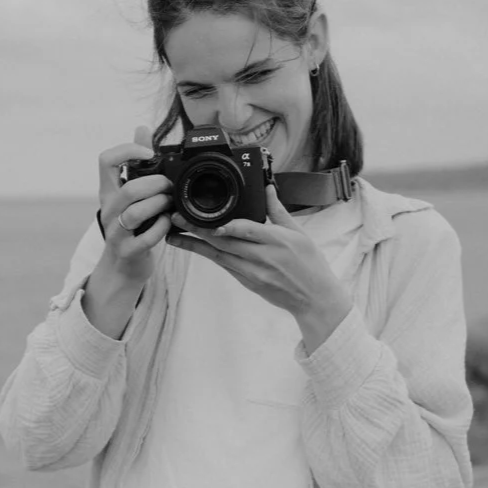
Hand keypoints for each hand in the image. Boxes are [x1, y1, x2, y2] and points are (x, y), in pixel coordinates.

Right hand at [96, 126, 173, 289]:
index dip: (128, 151)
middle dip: (157, 184)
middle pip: (129, 189)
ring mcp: (117, 232)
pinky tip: (168, 224)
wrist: (122, 267)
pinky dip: (163, 228)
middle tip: (170, 187)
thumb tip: (141, 128)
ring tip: (170, 204)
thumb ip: (137, 163)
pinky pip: (147, 237)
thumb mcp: (130, 194)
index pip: (105, 160)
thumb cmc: (131, 225)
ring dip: (160, 205)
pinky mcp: (128, 251)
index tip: (149, 156)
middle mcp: (110, 210)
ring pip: (136, 213)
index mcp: (109, 191)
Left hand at [166, 183, 352, 348]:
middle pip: (224, 242)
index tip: (210, 219)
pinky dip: (208, 255)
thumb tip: (267, 189)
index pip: (247, 230)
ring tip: (174, 236)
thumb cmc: (309, 265)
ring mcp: (252, 272)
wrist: (313, 298)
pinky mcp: (247, 282)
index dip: (227, 226)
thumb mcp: (299, 233)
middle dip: (198, 230)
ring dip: (194, 245)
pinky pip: (224, 266)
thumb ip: (278, 210)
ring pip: (218, 256)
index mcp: (277, 241)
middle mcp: (262, 257)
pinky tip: (193, 247)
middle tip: (177, 219)